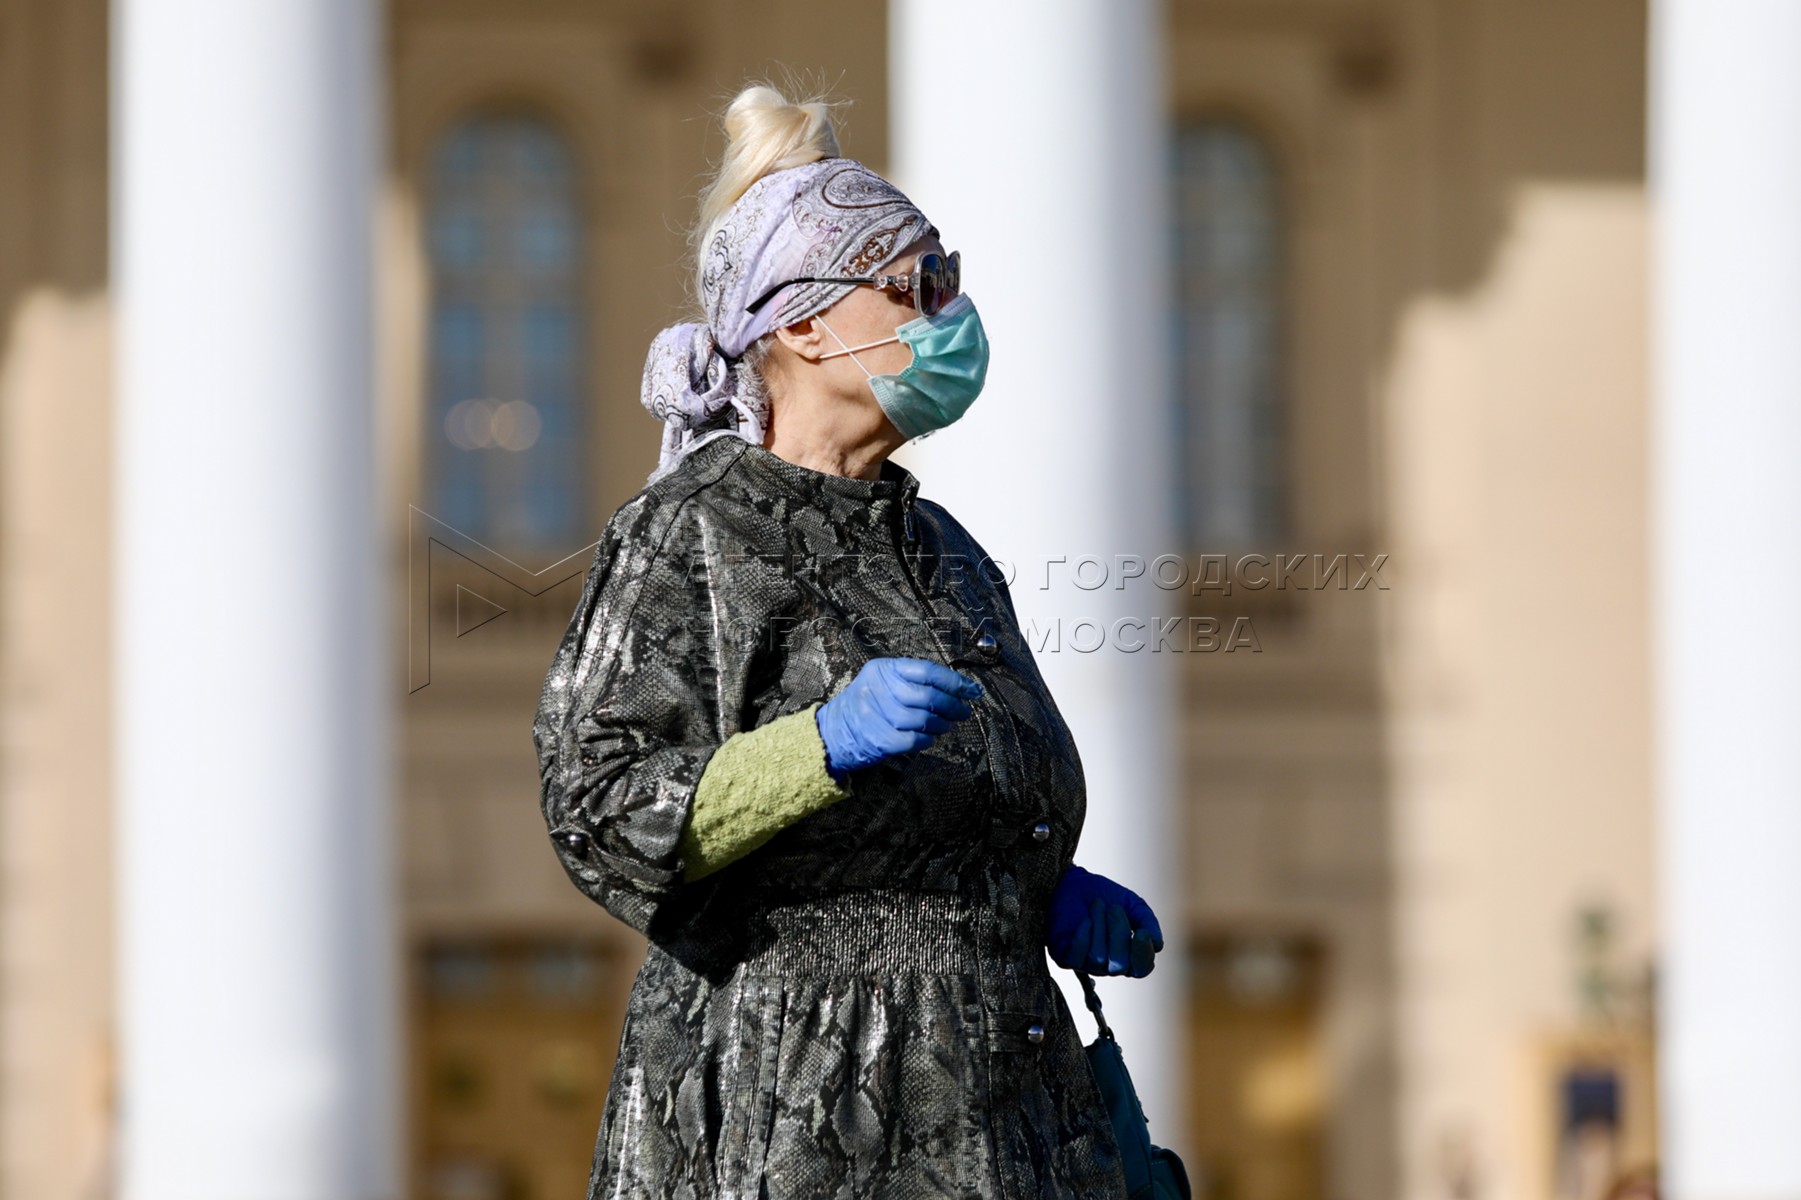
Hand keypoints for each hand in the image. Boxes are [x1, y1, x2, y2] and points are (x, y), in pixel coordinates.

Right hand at [814, 657, 983, 779]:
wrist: (834, 731)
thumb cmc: (868, 705)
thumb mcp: (884, 682)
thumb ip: (914, 682)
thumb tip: (958, 690)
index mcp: (883, 669)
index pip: (926, 671)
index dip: (954, 682)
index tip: (972, 690)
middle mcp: (877, 688)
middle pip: (927, 696)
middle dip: (952, 706)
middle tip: (963, 712)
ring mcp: (875, 714)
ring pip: (922, 719)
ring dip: (941, 724)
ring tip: (947, 726)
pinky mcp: (877, 738)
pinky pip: (913, 739)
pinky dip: (927, 740)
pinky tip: (930, 738)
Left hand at [1046, 864, 1162, 976]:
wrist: (1073, 881)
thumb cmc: (1104, 894)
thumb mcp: (1132, 904)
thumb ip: (1147, 922)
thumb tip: (1157, 944)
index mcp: (1128, 955)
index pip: (1141, 968)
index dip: (1142, 953)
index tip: (1141, 931)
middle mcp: (1108, 965)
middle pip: (1120, 965)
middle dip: (1118, 933)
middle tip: (1113, 907)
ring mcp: (1086, 963)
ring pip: (1098, 957)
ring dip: (1099, 925)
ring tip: (1096, 904)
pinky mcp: (1065, 957)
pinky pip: (1076, 957)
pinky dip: (1082, 936)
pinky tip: (1084, 920)